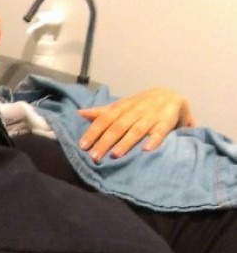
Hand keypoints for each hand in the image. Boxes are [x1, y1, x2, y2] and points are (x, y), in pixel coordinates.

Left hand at [77, 87, 195, 161]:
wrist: (172, 96)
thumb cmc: (143, 105)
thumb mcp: (123, 106)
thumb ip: (103, 111)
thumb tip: (80, 113)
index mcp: (124, 107)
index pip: (105, 119)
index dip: (94, 131)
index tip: (82, 145)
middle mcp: (136, 110)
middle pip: (118, 126)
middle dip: (106, 141)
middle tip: (94, 156)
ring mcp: (152, 116)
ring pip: (137, 129)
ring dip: (126, 142)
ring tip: (115, 155)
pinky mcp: (166, 122)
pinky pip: (160, 131)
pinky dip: (154, 139)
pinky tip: (147, 150)